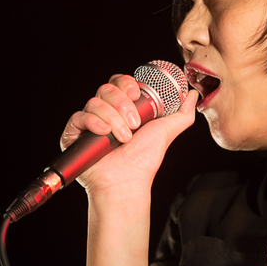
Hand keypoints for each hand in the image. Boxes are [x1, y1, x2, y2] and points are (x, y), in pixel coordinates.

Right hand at [60, 74, 196, 195]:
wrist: (128, 183)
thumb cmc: (144, 160)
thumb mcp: (167, 131)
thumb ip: (182, 113)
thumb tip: (193, 95)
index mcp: (122, 107)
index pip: (119, 82)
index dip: (127, 83)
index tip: (137, 94)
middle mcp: (104, 112)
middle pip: (106, 88)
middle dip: (123, 103)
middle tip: (135, 123)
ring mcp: (88, 123)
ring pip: (94, 102)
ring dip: (113, 118)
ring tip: (124, 137)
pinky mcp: (73, 135)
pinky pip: (78, 116)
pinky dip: (93, 122)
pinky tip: (105, 133)